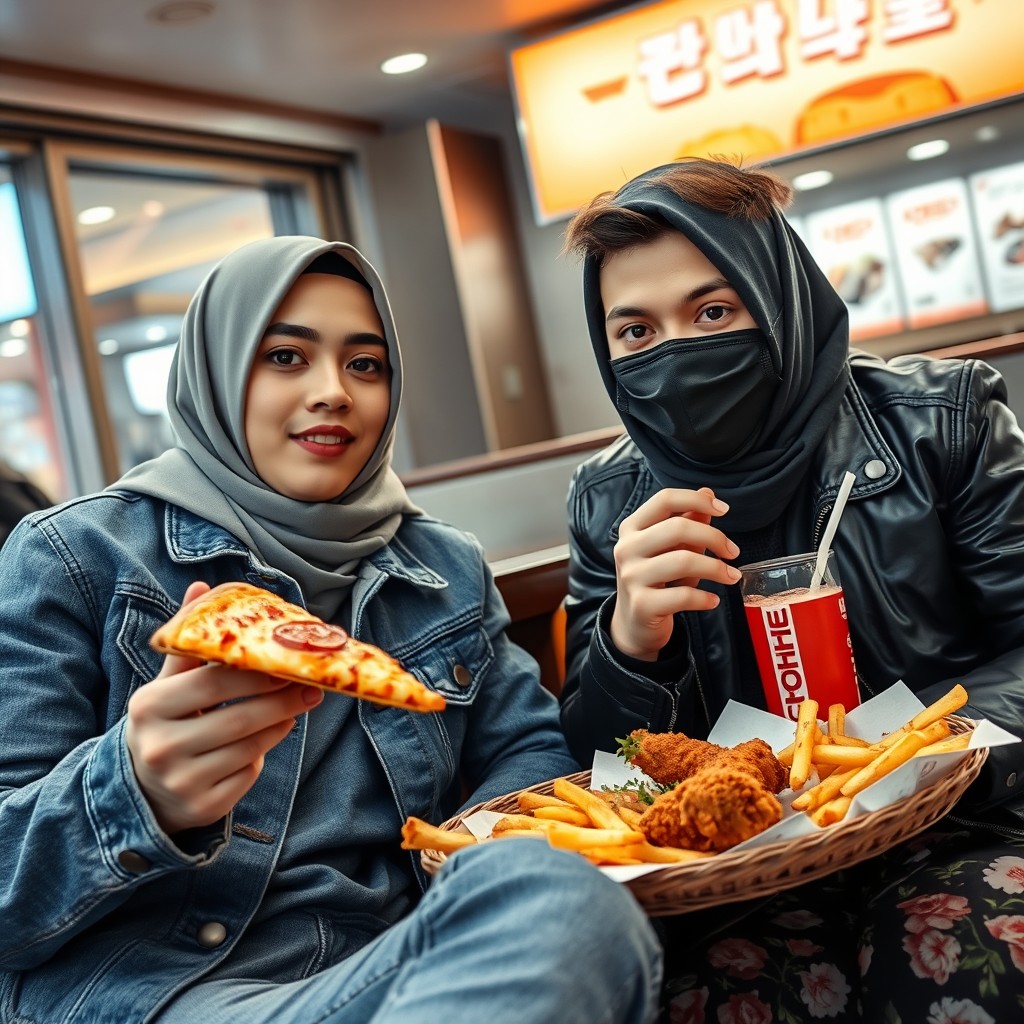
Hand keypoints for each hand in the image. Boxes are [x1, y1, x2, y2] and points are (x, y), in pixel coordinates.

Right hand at [125, 581, 323, 833]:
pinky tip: (261, 744)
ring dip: (279, 726)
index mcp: (150, 705)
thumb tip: (202, 587)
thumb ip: (189, 641)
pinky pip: (248, 776)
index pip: (215, 682)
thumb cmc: (166, 720)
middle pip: (240, 718)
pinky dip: (260, 758)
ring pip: (250, 748)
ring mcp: (180, 781)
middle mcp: (160, 745)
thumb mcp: (168, 682)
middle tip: (312, 688)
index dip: (258, 673)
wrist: (141, 786)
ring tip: (294, 709)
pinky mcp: (201, 807)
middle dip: (282, 701)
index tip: (290, 664)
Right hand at [610, 487, 740, 661]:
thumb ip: (688, 521)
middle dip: (715, 538)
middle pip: (678, 528)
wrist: (633, 623)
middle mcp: (627, 548)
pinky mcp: (642, 605)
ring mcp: (632, 577)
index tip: (725, 511)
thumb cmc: (656, 579)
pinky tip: (713, 600)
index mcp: (632, 527)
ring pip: (683, 561)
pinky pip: (684, 596)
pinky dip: (705, 598)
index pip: (665, 499)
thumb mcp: (670, 547)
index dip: (697, 501)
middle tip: (733, 552)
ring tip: (731, 576)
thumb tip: (708, 493)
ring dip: (717, 568)